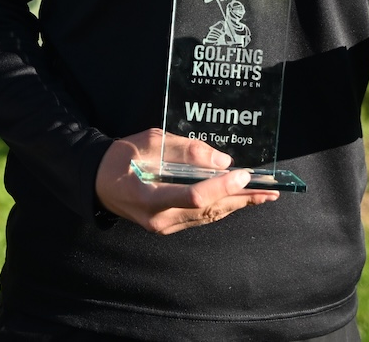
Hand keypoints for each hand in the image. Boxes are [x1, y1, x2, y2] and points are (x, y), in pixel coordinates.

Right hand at [94, 128, 276, 234]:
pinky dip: (223, 207)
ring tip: (264, 195)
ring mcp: (164, 226)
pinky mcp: (168, 226)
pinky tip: (239, 200)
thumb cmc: (120, 157)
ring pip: (208, 216)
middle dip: (241, 198)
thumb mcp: (148, 141)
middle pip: (208, 210)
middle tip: (271, 190)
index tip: (243, 172)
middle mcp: (158, 219)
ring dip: (237, 205)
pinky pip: (201, 217)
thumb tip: (221, 161)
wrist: (98, 181)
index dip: (221, 185)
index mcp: (147, 197)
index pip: (192, 196)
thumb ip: (184, 150)